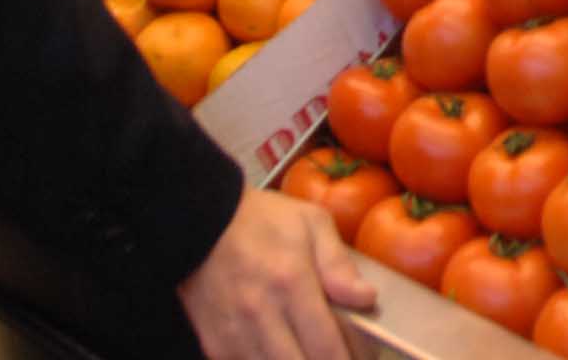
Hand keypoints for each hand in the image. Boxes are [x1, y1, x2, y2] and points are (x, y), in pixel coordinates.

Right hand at [180, 188, 376, 359]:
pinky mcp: (215, 347)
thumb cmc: (262, 220)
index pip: (328, 348)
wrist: (201, 221)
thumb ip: (340, 264)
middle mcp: (261, 315)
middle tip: (337, 353)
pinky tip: (282, 348)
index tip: (362, 357)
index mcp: (291, 283)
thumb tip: (366, 299)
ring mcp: (235, 335)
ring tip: (310, 349)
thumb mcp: (311, 223)